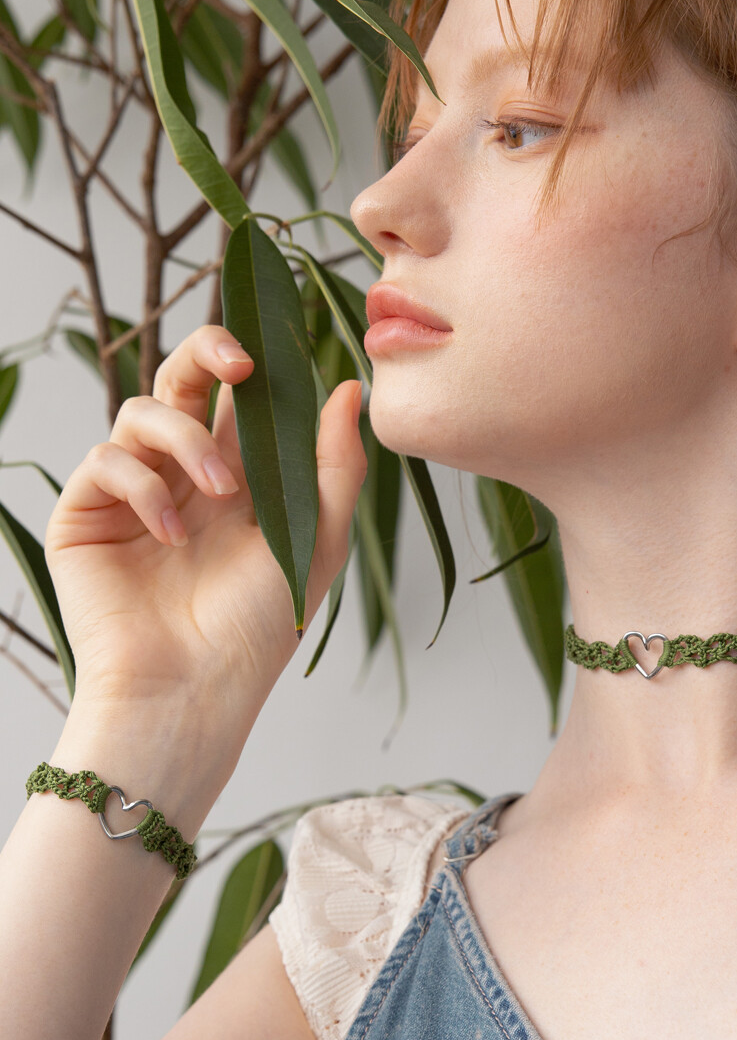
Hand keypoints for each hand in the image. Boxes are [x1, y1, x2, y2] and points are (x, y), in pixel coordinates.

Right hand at [45, 326, 366, 721]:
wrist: (193, 689)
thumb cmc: (257, 628)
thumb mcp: (317, 539)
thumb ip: (333, 463)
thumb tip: (347, 388)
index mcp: (238, 480)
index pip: (237, 400)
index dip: (250, 363)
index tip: (275, 350)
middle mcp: (181, 478)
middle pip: (179, 380)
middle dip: (206, 353)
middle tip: (239, 364)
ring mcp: (131, 495)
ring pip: (141, 413)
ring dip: (187, 441)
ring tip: (220, 496)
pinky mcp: (85, 516)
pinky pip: (104, 461)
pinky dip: (142, 486)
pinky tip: (171, 534)